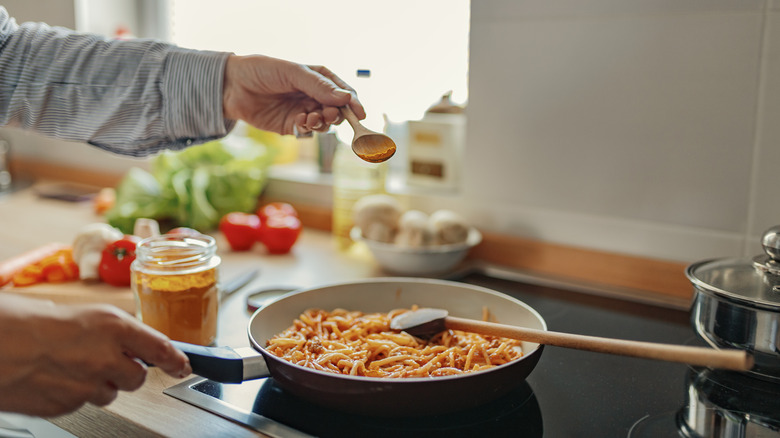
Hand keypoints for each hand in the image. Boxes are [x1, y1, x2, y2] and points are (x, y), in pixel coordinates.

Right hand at [0, 294, 190, 416]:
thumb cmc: (31, 322)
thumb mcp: (86, 315)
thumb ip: (116, 331)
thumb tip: (135, 344)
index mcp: (114, 326)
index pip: (160, 348)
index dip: (177, 360)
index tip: (184, 365)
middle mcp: (106, 357)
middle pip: (138, 378)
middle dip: (126, 371)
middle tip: (102, 359)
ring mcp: (88, 385)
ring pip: (111, 392)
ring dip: (99, 383)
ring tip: (71, 365)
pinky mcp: (69, 406)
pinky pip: (85, 403)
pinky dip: (76, 393)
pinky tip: (57, 377)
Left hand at [222, 54, 365, 135]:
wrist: (231, 86)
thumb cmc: (261, 71)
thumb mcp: (292, 73)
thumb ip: (319, 86)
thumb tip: (346, 99)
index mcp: (318, 78)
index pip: (343, 92)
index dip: (353, 103)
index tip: (359, 113)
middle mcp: (314, 96)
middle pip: (337, 110)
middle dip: (336, 114)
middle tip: (328, 115)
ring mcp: (303, 111)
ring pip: (324, 123)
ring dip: (322, 123)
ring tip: (310, 118)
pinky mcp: (291, 126)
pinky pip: (307, 132)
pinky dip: (308, 129)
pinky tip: (299, 121)